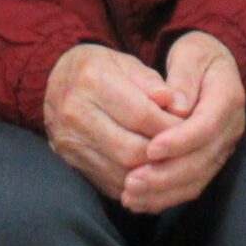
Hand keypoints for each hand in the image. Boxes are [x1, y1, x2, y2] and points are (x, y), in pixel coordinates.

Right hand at [44, 42, 178, 200]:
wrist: (55, 82)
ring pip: (122, 172)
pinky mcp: (70, 162)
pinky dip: (135, 183)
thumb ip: (151, 82)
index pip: (142, 114)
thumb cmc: (99, 69)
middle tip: (183, 150)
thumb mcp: (124, 62)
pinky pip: (110, 183)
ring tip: (169, 162)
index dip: (171, 126)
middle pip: (132, 149)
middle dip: (164, 154)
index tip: (190, 128)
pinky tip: (149, 173)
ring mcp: (70, 142)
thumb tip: (176, 105)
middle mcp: (76, 113)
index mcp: (92, 81)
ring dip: (151, 173)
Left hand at [120, 32, 245, 214]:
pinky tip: (139, 201)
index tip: (150, 148)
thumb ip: (183, 77)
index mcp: (228, 98)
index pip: (205, 127)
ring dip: (162, 192)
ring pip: (196, 180)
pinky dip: (165, 197)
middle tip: (131, 181)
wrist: (213, 66)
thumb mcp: (190, 54)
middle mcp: (230, 129)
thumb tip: (177, 106)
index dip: (179, 141)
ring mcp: (222, 149)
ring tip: (129, 195)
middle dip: (165, 175)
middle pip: (201, 161)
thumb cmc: (197, 56)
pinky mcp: (210, 162)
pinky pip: (191, 186)